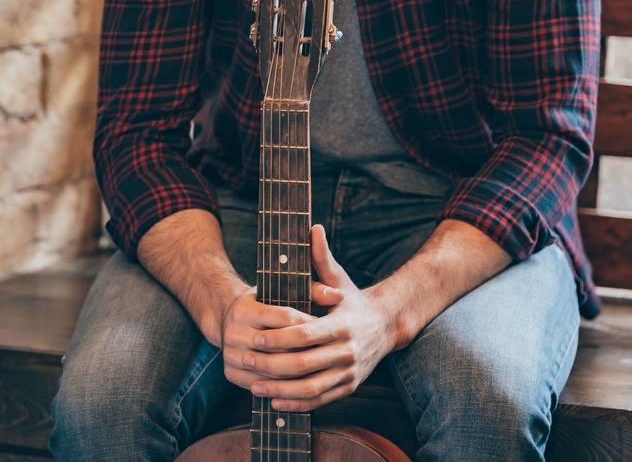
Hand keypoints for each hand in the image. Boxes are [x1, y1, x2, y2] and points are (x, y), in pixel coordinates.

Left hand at [232, 224, 392, 411]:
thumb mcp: (339, 278)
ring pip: (310, 389)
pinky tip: (274, 400)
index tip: (254, 338)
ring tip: (254, 385)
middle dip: (271, 365)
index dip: (278, 339)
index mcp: (342, 324)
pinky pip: (319, 401)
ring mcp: (348, 373)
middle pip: (303, 365)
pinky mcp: (348, 388)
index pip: (305, 335)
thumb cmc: (352, 300)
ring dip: (279, 390)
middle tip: (245, 360)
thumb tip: (312, 227)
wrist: (385, 326)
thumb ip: (322, 256)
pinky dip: (295, 404)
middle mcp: (347, 351)